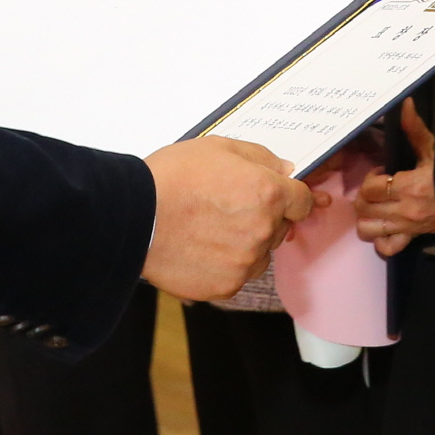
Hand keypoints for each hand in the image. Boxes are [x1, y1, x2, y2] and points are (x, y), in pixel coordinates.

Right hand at [140, 137, 313, 300]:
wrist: (132, 216)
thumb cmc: (170, 178)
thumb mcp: (218, 148)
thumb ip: (260, 158)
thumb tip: (286, 171)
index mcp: (267, 193)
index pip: (302, 201)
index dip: (291, 197)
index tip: (283, 199)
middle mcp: (262, 231)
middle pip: (278, 228)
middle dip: (261, 218)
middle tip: (225, 209)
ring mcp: (245, 262)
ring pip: (258, 255)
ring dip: (243, 245)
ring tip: (206, 230)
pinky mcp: (225, 286)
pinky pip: (235, 276)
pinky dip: (222, 266)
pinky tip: (198, 250)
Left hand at [353, 99, 434, 256]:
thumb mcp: (431, 150)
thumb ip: (414, 129)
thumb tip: (405, 104)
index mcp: (407, 187)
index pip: (370, 188)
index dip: (370, 179)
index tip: (381, 173)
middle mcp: (403, 210)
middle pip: (363, 209)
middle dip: (364, 197)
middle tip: (375, 190)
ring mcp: (405, 228)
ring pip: (368, 231)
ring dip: (367, 219)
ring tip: (376, 209)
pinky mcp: (411, 239)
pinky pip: (387, 248)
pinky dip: (381, 241)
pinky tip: (384, 228)